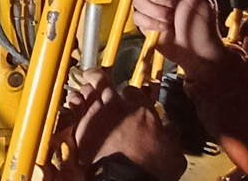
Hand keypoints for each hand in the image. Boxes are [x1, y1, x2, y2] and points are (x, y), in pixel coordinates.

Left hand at [68, 70, 186, 180]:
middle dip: (100, 79)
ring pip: (88, 91)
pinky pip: (73, 106)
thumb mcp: (173, 152)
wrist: (125, 179)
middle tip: (96, 76)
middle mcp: (117, 107)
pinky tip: (73, 102)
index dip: (130, 93)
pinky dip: (73, 102)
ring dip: (87, 89)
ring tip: (85, 89)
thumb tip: (171, 127)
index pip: (133, 91)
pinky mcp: (81, 126)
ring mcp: (96, 114)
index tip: (129, 97)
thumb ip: (170, 134)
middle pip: (104, 82)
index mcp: (141, 110)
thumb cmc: (151, 168)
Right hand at [132, 0, 224, 79]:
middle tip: (175, 7)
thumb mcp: (200, 0)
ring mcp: (153, 6)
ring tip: (170, 21)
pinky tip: (163, 28)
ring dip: (157, 14)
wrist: (194, 53)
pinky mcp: (145, 21)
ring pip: (139, 1)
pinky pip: (137, 16)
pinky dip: (151, 24)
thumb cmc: (202, 27)